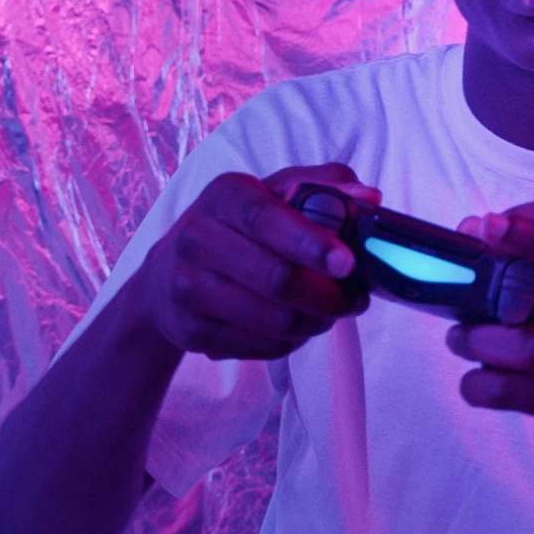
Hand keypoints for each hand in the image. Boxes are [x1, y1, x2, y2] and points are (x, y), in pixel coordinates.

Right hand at [133, 163, 379, 361]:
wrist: (164, 276)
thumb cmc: (235, 227)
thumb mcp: (272, 192)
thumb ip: (323, 185)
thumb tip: (369, 198)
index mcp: (224, 195)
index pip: (267, 219)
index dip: (311, 243)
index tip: (348, 263)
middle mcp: (197, 238)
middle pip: (277, 280)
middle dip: (329, 296)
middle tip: (356, 299)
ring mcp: (188, 288)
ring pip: (274, 320)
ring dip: (316, 322)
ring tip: (331, 313)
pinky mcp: (190, 331)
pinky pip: (261, 347)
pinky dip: (292, 342)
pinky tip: (299, 326)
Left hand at [446, 198, 533, 474]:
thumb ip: (525, 278)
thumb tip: (469, 231)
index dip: (533, 215)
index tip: (489, 222)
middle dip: (527, 241)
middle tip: (474, 241)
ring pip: (531, 343)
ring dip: (477, 339)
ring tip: (458, 339)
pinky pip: (512, 392)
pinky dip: (477, 386)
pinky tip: (475, 384)